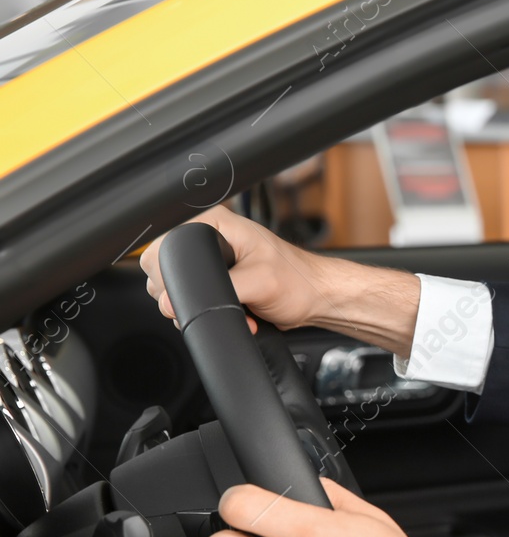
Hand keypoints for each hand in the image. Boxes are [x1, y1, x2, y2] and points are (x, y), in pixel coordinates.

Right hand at [140, 206, 334, 333]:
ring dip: (202, 307)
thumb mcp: (259, 283)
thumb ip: (216, 290)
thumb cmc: (298, 281)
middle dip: (187, 295)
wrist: (316, 298)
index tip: (188, 292)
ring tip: (237, 308)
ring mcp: (210, 259)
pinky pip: (194, 299)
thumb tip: (174, 302)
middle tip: (222, 302)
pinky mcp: (216, 279)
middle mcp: (208, 236)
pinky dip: (211, 312)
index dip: (168, 273)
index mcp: (215, 223)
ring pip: (176, 289)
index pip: (164, 244)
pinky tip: (238, 313)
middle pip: (163, 269)